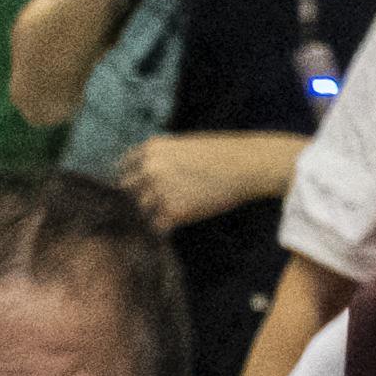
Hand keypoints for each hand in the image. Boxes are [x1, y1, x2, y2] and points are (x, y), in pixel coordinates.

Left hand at [119, 133, 289, 232]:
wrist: (250, 165)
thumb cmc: (227, 154)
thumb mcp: (187, 146)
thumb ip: (164, 160)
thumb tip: (151, 179)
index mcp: (151, 148)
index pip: (124, 167)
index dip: (133, 180)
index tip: (141, 189)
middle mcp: (149, 168)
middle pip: (127, 190)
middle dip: (139, 197)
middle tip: (152, 206)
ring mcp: (159, 190)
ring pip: (141, 209)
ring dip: (153, 214)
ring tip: (169, 215)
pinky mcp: (174, 211)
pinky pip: (157, 226)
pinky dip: (165, 228)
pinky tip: (177, 224)